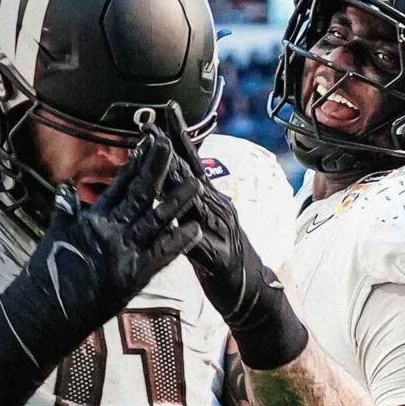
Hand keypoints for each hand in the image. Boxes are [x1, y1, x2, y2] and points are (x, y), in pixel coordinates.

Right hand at [0, 133, 201, 405]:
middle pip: (138, 195)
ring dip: (177, 202)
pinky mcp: (131, 277)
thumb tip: (66, 192)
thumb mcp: (53, 237)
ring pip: (154, 221)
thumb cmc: (46, 276)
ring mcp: (121, 253)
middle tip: (173, 148)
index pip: (117, 186)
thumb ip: (65, 213)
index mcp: (90, 220)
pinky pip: (160, 256)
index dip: (135, 164)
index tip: (149, 144)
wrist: (42, 313)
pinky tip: (195, 229)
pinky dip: (178, 243)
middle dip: (157, 170)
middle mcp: (107, 232)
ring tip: (197, 183)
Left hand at [163, 111, 309, 370]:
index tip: (162, 111)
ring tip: (159, 163)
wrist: (253, 293)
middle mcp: (218, 209)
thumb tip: (168, 179)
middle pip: (190, 174)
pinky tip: (174, 217)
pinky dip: (185, 228)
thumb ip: (189, 202)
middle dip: (170, 149)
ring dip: (176, 180)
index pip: (192, 162)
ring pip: (194, 201)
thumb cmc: (223, 259)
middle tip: (150, 126)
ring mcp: (220, 231)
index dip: (177, 137)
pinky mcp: (217, 258)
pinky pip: (198, 241)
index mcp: (211, 200)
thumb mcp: (203, 224)